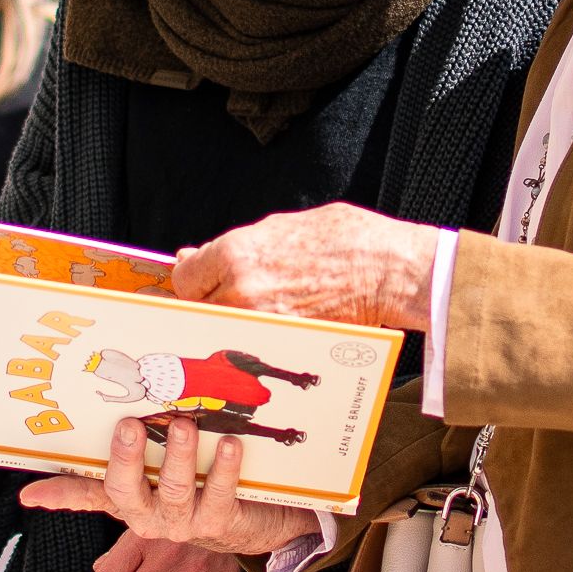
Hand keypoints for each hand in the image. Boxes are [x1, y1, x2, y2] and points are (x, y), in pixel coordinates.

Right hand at [20, 413, 311, 554]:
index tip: (28, 494)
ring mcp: (181, 521)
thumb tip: (119, 383)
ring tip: (183, 425)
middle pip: (125, 490)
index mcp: (129, 498)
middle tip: (129, 425)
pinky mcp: (217, 522)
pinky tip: (228, 444)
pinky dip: (223, 468)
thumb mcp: (166, 458)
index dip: (58, 494)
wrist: (249, 519)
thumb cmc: (200, 479)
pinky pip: (217, 494)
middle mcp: (149, 513)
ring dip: (177, 454)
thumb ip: (147, 428)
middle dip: (126, 457)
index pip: (86, 494)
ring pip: (173, 489)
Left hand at [173, 202, 437, 330]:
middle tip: (232, 294)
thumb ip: (232, 245)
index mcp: (236, 254)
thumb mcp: (280, 227)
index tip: (200, 279)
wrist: (388, 271)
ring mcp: (260, 324)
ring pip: (222, 330)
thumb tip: (195, 255)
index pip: (184, 278)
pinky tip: (274, 323)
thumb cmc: (343, 240)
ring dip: (229, 322)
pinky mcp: (282, 344)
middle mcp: (240, 292)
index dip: (191, 278)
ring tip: (259, 308)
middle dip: (209, 301)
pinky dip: (255, 337)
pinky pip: (251, 344)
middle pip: (197, 309)